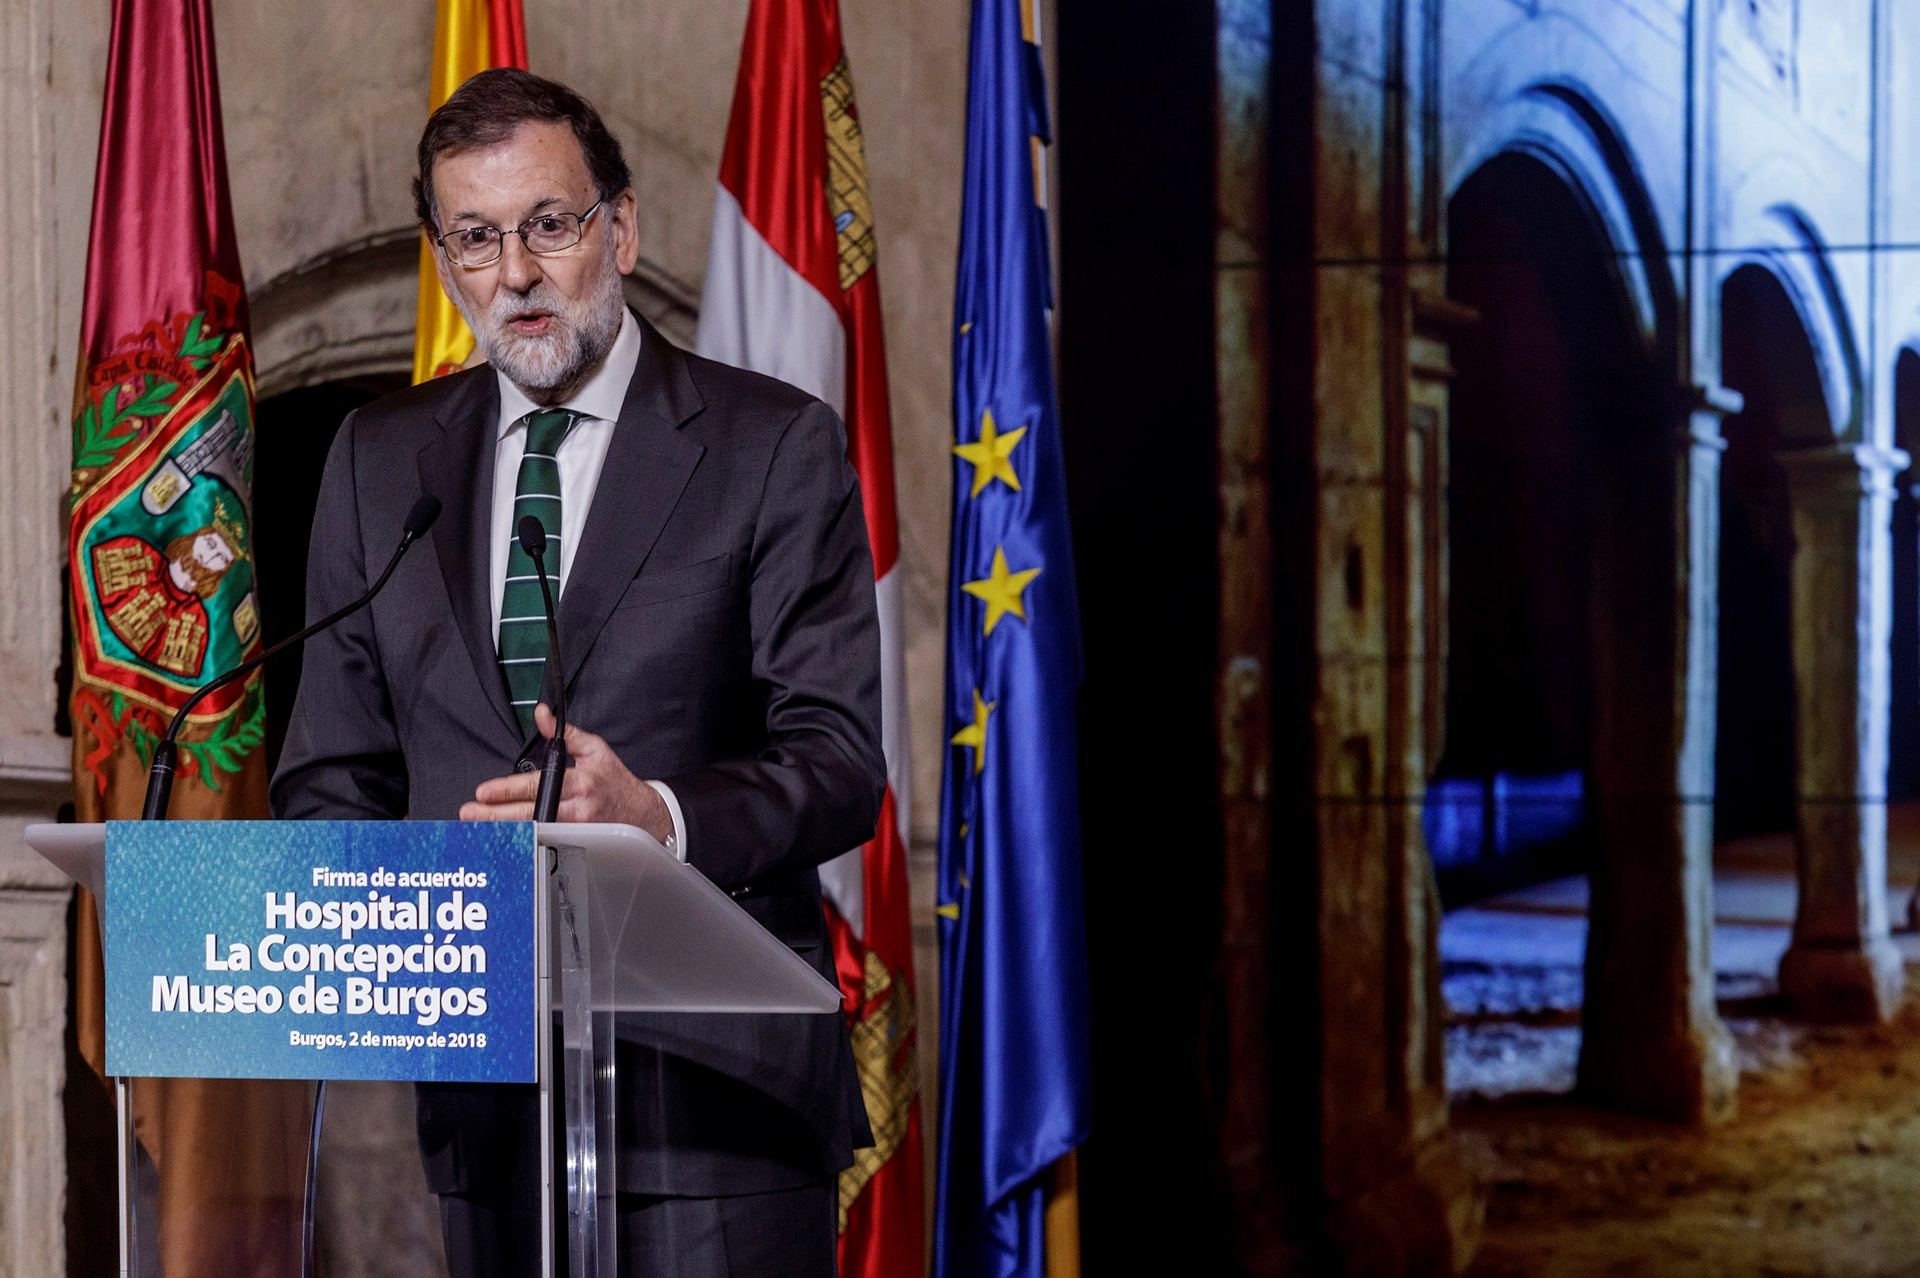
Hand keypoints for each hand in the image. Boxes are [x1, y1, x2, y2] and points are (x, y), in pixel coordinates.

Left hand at [460, 704, 673, 840]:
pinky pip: (544, 842)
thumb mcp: (595, 749)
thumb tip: (542, 714)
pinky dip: (522, 842)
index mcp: (580, 781)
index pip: (537, 785)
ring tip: (477, 828)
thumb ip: (565, 733)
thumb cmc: (615, 780)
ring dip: (504, 830)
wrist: (642, 813)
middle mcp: (577, 808)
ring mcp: (577, 830)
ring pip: (534, 831)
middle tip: (469, 813)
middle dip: (496, 814)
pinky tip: (503, 841)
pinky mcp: (576, 843)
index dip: (508, 790)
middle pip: (529, 813)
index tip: (485, 791)